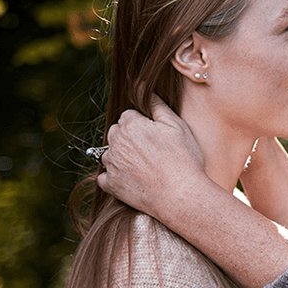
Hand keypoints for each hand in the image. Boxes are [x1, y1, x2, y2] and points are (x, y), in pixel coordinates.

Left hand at [98, 96, 204, 216]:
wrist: (180, 194)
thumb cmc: (183, 159)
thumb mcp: (177, 126)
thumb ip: (159, 106)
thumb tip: (148, 93)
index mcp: (130, 125)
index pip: (128, 116)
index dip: (143, 124)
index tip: (156, 135)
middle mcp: (115, 142)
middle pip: (116, 133)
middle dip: (129, 138)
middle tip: (152, 150)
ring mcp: (111, 164)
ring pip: (110, 153)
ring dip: (122, 156)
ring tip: (144, 166)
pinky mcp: (111, 185)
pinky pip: (105, 176)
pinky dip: (114, 176)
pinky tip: (131, 178)